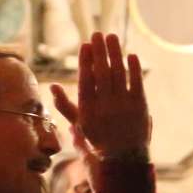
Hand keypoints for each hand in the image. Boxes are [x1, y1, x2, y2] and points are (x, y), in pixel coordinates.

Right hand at [50, 33, 150, 163]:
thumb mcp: (79, 124)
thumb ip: (64, 105)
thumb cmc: (98, 139)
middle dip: (100, 51)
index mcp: (88, 110)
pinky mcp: (140, 106)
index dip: (86, 60)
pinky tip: (130, 55)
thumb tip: (52, 86)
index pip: (86, 79)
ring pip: (118, 74)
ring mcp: (123, 106)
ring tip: (112, 37)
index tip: (86, 44)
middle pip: (102, 72)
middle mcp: (105, 106)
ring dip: (115, 53)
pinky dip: (133, 68)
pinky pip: (136, 83)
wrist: (123, 158)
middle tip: (98, 34)